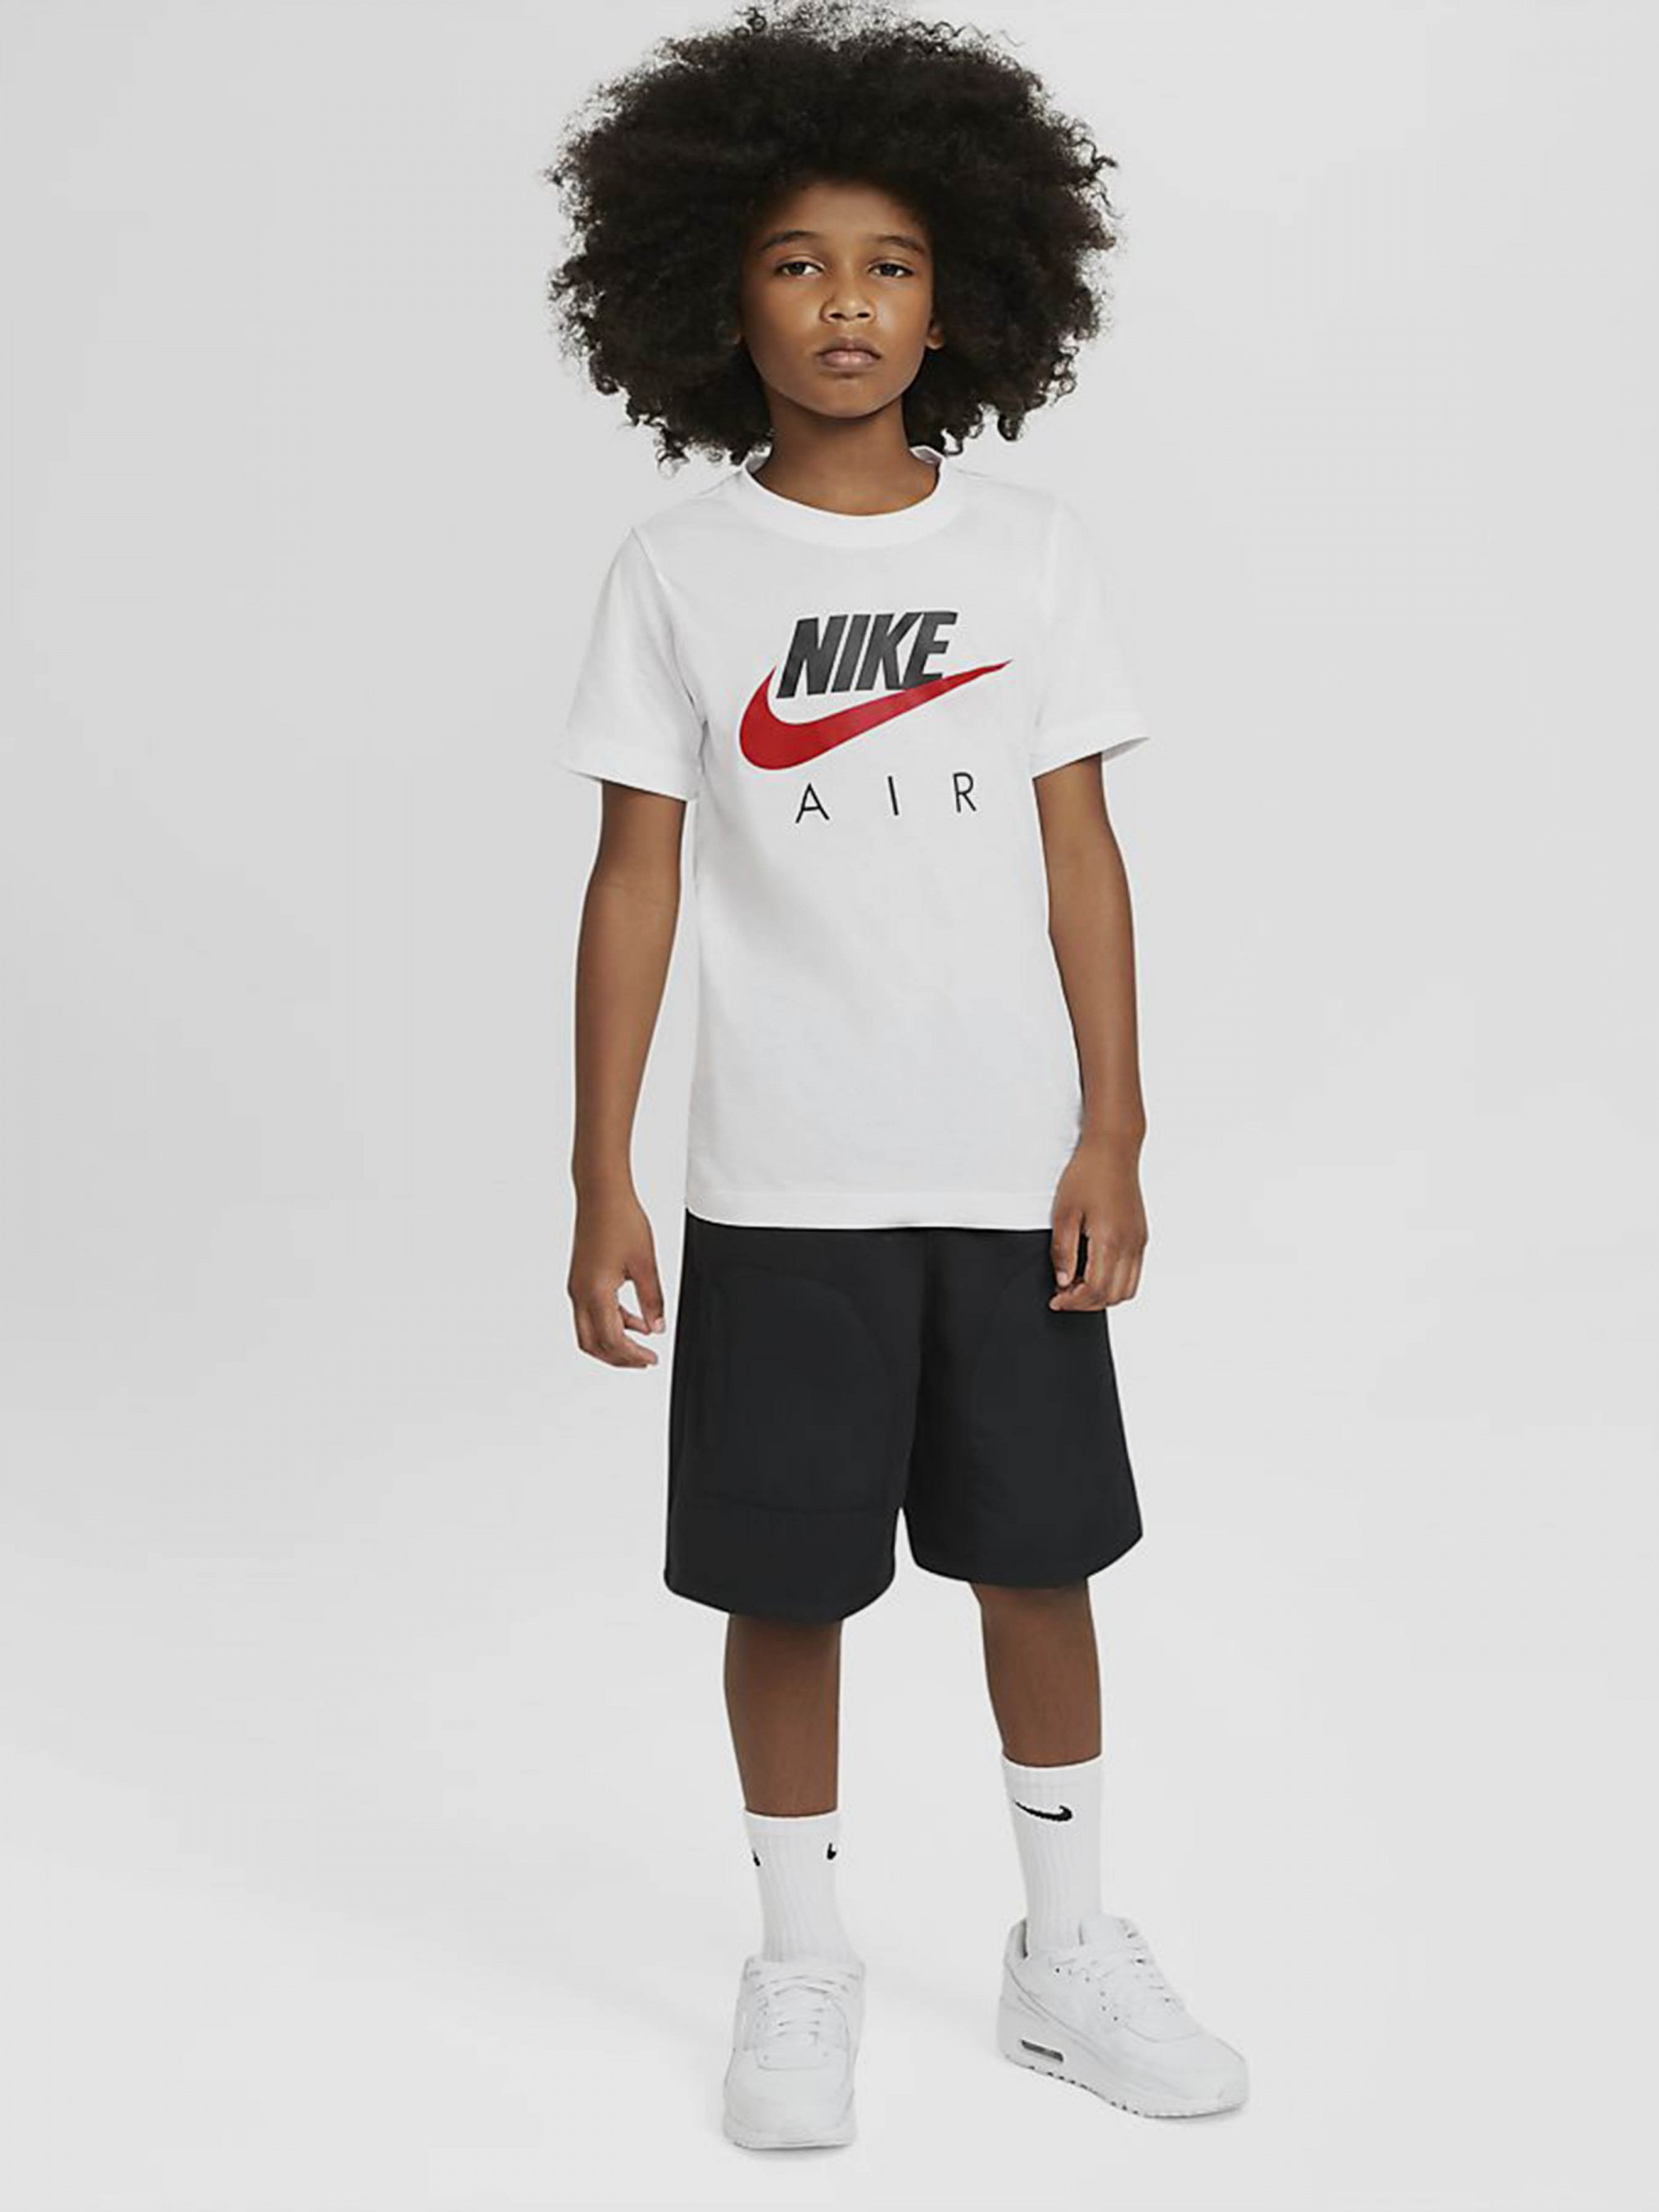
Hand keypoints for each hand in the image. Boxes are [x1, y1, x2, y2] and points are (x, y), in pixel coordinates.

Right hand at [568, 1186, 667, 1366]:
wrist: (601, 1194)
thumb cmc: (621, 1221)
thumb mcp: (645, 1264)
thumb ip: (652, 1299)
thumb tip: (657, 1327)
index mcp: (596, 1292)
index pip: (612, 1340)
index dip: (632, 1356)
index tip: (651, 1359)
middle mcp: (580, 1293)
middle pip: (593, 1344)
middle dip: (619, 1357)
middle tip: (644, 1360)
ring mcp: (577, 1286)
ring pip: (589, 1330)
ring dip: (614, 1340)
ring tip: (642, 1342)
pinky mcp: (579, 1278)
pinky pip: (590, 1312)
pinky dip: (611, 1321)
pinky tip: (634, 1319)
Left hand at [1049, 1138, 1146, 1310]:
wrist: (1112, 1150)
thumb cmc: (1087, 1174)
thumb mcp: (1064, 1213)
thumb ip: (1063, 1251)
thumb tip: (1063, 1280)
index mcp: (1110, 1241)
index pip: (1095, 1290)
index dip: (1073, 1301)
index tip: (1056, 1299)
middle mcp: (1130, 1245)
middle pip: (1113, 1296)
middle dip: (1086, 1303)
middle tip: (1063, 1292)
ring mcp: (1138, 1241)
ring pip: (1127, 1289)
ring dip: (1102, 1295)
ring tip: (1078, 1283)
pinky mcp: (1140, 1236)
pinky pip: (1133, 1273)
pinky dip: (1115, 1282)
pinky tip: (1094, 1270)